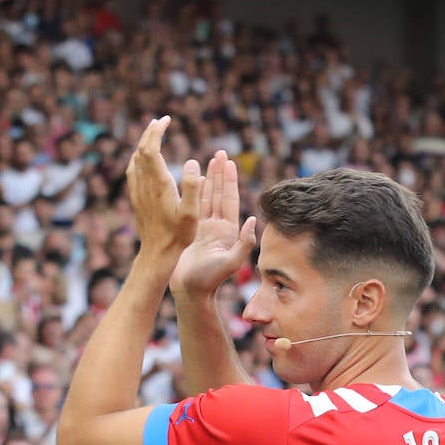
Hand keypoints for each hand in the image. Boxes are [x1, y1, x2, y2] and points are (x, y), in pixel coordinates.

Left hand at [125, 117, 202, 270]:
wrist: (157, 254)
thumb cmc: (178, 236)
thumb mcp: (191, 214)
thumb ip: (193, 187)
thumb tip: (191, 162)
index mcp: (159, 185)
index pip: (151, 149)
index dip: (157, 131)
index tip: (166, 120)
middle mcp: (145, 185)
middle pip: (141, 150)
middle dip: (150, 132)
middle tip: (160, 121)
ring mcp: (138, 192)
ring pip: (135, 159)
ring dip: (143, 143)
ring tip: (152, 134)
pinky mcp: (136, 200)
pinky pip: (132, 172)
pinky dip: (137, 158)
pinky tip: (142, 158)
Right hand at [171, 150, 257, 298]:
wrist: (191, 292)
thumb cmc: (209, 280)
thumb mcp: (231, 262)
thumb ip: (244, 243)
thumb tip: (253, 219)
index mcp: (228, 231)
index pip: (229, 200)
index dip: (229, 180)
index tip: (229, 161)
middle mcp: (218, 228)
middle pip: (220, 194)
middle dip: (220, 173)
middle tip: (220, 152)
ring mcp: (205, 230)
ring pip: (207, 198)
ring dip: (209, 179)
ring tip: (209, 160)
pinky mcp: (192, 234)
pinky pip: (195, 209)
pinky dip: (196, 193)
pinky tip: (196, 181)